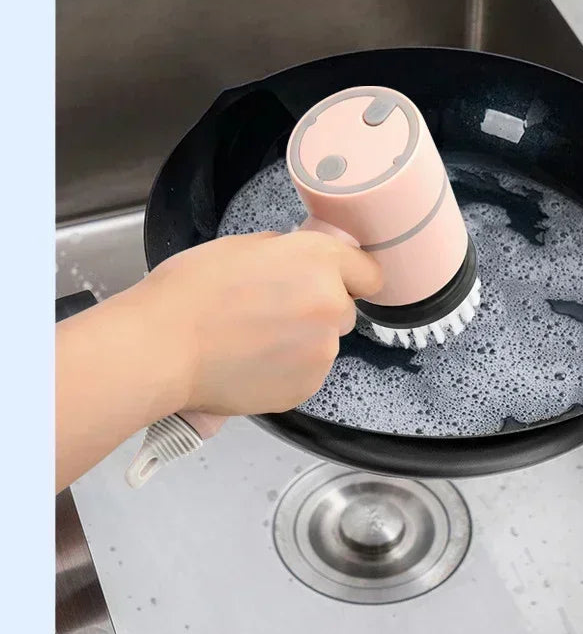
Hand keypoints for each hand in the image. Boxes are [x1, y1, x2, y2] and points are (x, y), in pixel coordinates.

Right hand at [131, 230, 381, 416]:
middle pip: (345, 308)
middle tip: (275, 310)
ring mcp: (322, 351)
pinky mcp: (306, 386)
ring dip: (302, 341)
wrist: (163, 345)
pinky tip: (252, 361)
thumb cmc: (192, 290)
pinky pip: (307, 373)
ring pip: (325, 343)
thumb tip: (304, 263)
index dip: (351, 277)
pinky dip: (288, 369)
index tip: (339, 282)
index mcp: (319, 261)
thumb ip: (289, 254)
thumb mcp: (245, 246)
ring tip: (255, 339)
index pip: (369, 272)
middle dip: (320, 308)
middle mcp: (331, 305)